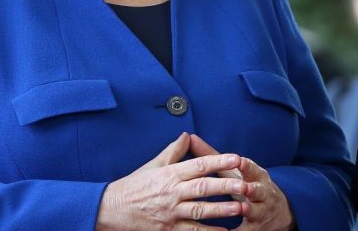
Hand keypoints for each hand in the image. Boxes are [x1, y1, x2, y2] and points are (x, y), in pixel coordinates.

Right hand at [95, 132, 248, 230]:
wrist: (111, 210)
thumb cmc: (135, 186)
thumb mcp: (153, 165)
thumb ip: (173, 151)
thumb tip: (187, 135)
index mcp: (170, 174)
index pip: (198, 165)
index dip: (218, 161)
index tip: (236, 159)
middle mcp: (172, 192)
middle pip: (203, 188)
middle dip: (226, 186)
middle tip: (246, 185)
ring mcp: (170, 212)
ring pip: (200, 210)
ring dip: (222, 210)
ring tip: (241, 209)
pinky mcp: (168, 229)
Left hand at [188, 135, 294, 230]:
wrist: (276, 211)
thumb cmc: (247, 184)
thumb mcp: (234, 171)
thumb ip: (213, 157)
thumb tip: (190, 138)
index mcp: (256, 175)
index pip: (251, 168)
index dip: (246, 165)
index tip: (239, 160)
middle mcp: (261, 192)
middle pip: (258, 189)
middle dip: (252, 188)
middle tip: (245, 187)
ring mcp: (260, 210)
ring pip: (256, 210)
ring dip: (250, 209)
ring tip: (242, 208)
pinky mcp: (255, 227)